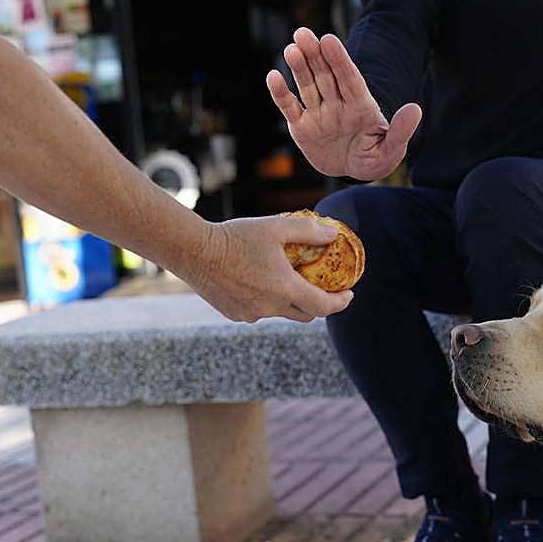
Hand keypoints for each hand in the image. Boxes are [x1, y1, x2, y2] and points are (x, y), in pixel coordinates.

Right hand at [184, 215, 352, 322]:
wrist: (194, 251)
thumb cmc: (236, 237)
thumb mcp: (276, 227)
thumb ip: (309, 231)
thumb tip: (333, 235)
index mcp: (284, 289)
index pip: (323, 306)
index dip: (340, 302)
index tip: (349, 294)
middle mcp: (269, 308)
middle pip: (305, 314)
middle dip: (319, 304)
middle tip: (323, 289)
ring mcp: (251, 314)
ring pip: (280, 312)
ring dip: (289, 301)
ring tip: (286, 279)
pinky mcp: (234, 315)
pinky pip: (258, 311)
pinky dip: (266, 301)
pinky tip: (258, 281)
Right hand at [266, 27, 421, 181]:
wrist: (352, 172)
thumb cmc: (374, 159)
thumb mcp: (390, 152)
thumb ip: (401, 132)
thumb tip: (415, 109)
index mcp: (360, 107)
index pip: (350, 80)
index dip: (340, 60)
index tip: (330, 40)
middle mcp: (338, 105)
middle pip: (325, 76)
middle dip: (315, 55)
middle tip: (303, 33)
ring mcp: (318, 114)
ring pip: (307, 86)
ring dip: (299, 68)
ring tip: (291, 49)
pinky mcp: (302, 127)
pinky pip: (290, 108)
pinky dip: (280, 93)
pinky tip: (272, 76)